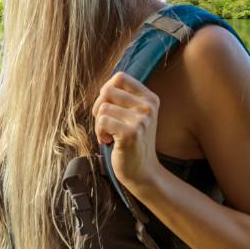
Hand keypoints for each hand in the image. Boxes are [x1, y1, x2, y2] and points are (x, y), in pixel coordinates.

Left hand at [92, 72, 162, 193]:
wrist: (142, 171)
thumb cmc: (130, 141)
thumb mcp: (133, 115)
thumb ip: (122, 98)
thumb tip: (104, 86)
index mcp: (150, 98)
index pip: (120, 77)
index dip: (106, 91)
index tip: (109, 107)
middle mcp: (148, 106)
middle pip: (107, 91)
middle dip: (99, 107)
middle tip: (106, 124)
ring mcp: (142, 119)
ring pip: (102, 108)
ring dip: (99, 124)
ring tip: (109, 135)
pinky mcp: (132, 133)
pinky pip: (102, 121)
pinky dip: (99, 132)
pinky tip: (109, 141)